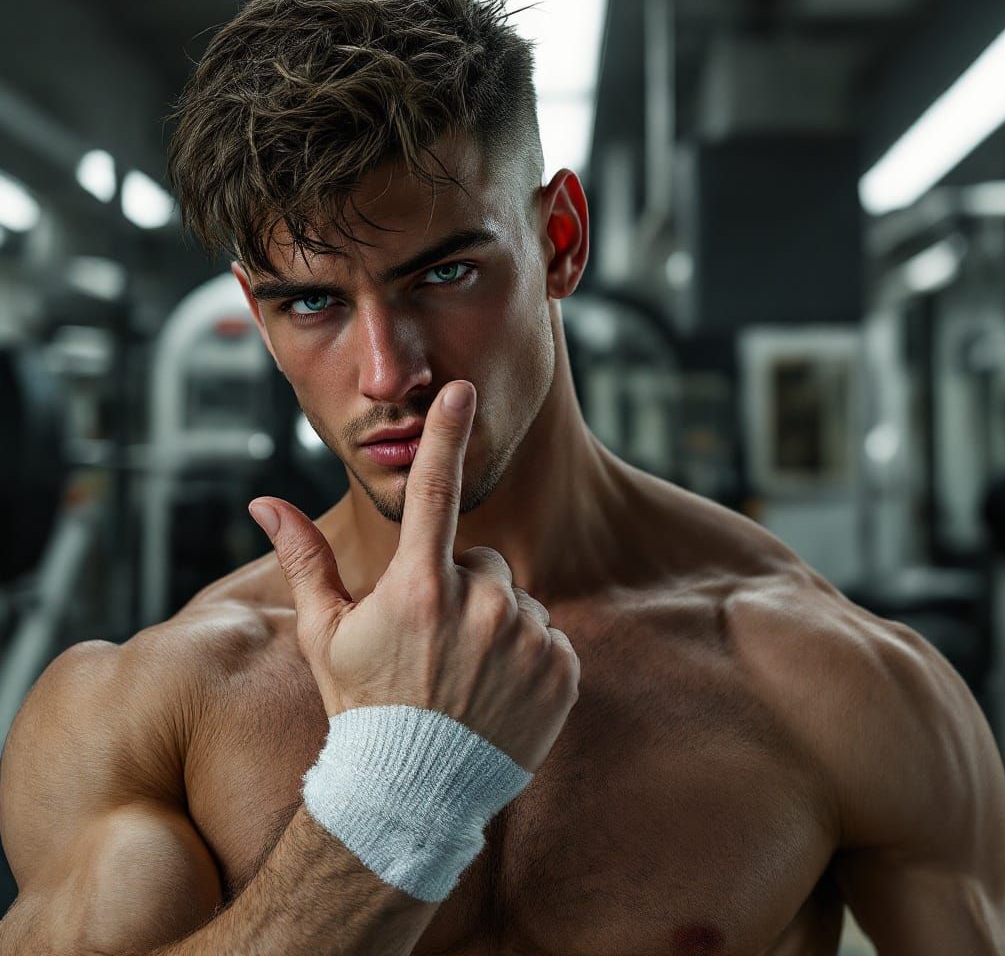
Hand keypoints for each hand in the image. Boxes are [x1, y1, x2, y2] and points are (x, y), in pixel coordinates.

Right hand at [248, 380, 580, 772]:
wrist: (416, 792)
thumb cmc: (364, 706)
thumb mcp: (327, 635)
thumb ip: (304, 559)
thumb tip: (263, 501)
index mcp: (419, 590)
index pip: (434, 495)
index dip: (445, 436)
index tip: (460, 392)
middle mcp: (480, 607)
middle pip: (484, 563)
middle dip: (463, 589)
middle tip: (436, 644)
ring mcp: (527, 639)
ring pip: (517, 600)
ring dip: (497, 623)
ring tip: (466, 674)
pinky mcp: (562, 669)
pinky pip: (549, 636)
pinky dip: (529, 655)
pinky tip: (498, 691)